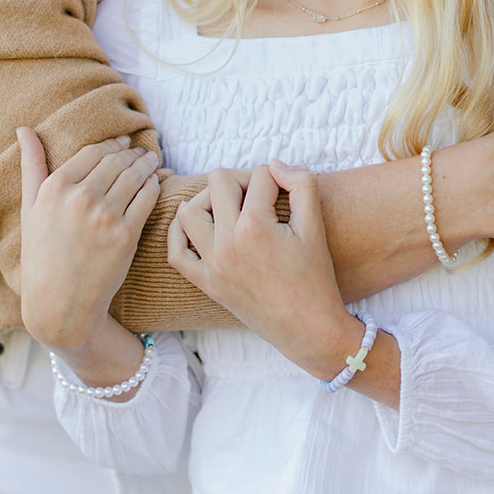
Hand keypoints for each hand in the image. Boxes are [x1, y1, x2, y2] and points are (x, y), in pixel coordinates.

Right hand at [17, 130, 159, 349]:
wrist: (59, 304)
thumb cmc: (41, 255)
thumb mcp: (30, 208)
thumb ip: (31, 165)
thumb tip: (23, 128)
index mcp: (56, 187)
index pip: (93, 151)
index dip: (112, 145)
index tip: (123, 144)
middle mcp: (80, 197)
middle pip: (117, 161)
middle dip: (132, 153)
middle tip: (142, 152)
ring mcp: (105, 216)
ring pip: (135, 176)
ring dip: (146, 165)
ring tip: (151, 162)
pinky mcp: (126, 235)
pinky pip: (147, 198)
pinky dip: (154, 186)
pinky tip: (155, 184)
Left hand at [167, 162, 356, 378]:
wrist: (310, 329)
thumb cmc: (317, 278)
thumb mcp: (315, 226)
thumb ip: (301, 184)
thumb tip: (275, 165)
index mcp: (255, 226)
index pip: (259, 175)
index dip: (277, 177)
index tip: (288, 192)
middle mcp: (227, 243)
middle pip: (218, 182)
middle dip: (241, 181)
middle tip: (260, 196)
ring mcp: (213, 265)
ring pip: (189, 211)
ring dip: (208, 201)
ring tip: (231, 207)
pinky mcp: (207, 284)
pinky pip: (176, 253)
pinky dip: (180, 233)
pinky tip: (196, 225)